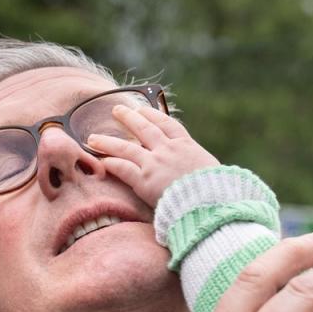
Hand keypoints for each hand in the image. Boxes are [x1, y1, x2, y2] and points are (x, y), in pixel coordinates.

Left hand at [87, 106, 219, 207]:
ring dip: (108, 141)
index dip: (154, 115)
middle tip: (117, 110)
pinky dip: (111, 164)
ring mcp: (154, 163)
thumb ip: (201, 168)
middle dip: (129, 118)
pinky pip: (122, 168)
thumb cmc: (218, 191)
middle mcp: (168, 149)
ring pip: (126, 147)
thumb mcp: (213, 171)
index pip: (168, 124)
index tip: (144, 109)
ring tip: (93, 138)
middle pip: (144, 128)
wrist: (210, 201)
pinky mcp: (144, 180)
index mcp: (187, 146)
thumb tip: (204, 174)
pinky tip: (101, 162)